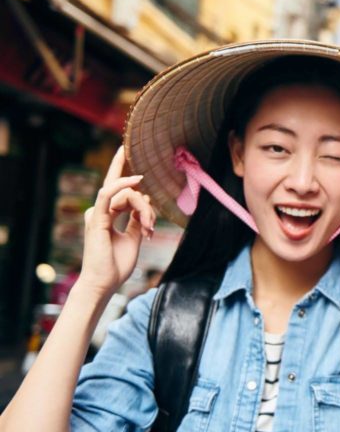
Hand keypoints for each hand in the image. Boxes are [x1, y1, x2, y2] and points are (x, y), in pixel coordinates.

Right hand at [77, 146, 155, 297]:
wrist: (104, 283)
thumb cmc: (117, 265)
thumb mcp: (133, 239)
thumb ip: (137, 220)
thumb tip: (145, 203)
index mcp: (107, 215)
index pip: (118, 191)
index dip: (125, 176)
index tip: (131, 158)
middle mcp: (100, 212)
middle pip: (123, 190)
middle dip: (123, 169)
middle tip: (127, 149)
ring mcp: (97, 214)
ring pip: (126, 194)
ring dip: (144, 208)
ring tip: (150, 228)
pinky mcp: (98, 218)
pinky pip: (109, 194)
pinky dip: (123, 186)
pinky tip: (136, 180)